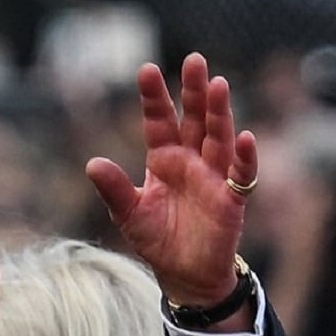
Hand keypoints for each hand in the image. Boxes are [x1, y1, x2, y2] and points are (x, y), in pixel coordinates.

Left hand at [85, 52, 257, 308]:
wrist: (185, 276)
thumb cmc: (157, 241)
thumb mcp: (130, 215)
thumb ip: (115, 190)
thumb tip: (92, 164)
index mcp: (163, 160)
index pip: (159, 122)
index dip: (154, 98)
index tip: (146, 70)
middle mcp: (191, 161)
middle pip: (194, 119)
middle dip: (193, 91)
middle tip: (194, 60)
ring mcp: (214, 177)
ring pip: (218, 138)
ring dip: (219, 113)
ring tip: (218, 85)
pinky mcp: (232, 199)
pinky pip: (241, 174)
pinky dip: (243, 157)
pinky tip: (243, 138)